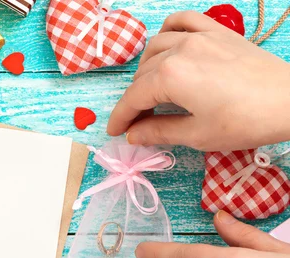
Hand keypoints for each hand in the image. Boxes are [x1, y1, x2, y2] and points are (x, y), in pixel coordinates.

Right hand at [107, 11, 289, 150]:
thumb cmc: (244, 121)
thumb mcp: (196, 134)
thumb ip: (158, 132)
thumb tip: (133, 135)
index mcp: (170, 76)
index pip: (134, 97)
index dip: (121, 118)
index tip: (115, 132)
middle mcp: (179, 50)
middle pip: (142, 75)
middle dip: (133, 100)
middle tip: (135, 122)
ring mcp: (199, 37)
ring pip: (156, 47)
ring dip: (146, 69)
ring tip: (150, 89)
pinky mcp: (217, 32)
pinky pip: (183, 21)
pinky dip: (169, 31)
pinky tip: (167, 45)